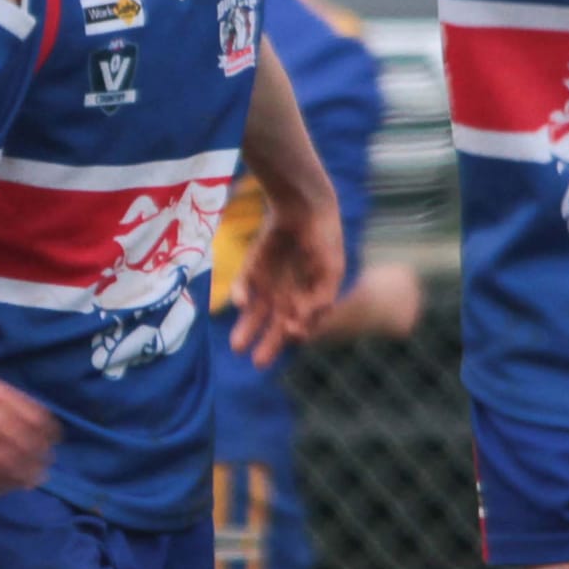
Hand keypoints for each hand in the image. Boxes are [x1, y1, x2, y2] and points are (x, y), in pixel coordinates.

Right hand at [0, 361, 56, 490]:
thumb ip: (5, 396)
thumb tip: (25, 413)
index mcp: (0, 397)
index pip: (37, 421)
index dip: (50, 435)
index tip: (54, 443)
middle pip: (28, 447)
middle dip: (40, 460)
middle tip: (45, 468)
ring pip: (10, 466)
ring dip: (24, 477)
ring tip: (31, 482)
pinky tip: (5, 488)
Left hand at [229, 196, 344, 367]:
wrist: (304, 205)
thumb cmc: (323, 238)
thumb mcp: (330, 269)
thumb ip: (321, 298)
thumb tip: (302, 324)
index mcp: (311, 297)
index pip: (302, 324)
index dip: (298, 332)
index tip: (293, 332)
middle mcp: (289, 294)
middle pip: (277, 325)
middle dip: (269, 344)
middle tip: (259, 363)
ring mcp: (269, 282)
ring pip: (256, 313)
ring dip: (248, 329)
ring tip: (238, 347)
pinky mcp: (253, 268)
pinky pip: (244, 286)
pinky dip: (241, 295)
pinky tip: (240, 303)